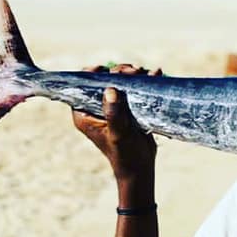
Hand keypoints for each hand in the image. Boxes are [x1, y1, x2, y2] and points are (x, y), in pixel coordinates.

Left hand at [73, 64, 161, 189]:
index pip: (82, 87)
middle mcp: (97, 108)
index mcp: (85, 114)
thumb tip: (111, 90)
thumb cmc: (125, 155)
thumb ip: (114, 114)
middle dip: (119, 72)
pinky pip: (134, 89)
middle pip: (104, 80)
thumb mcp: (118, 134)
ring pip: (120, 82)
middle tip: (134, 72)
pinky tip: (155, 74)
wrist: (141, 167)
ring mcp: (114, 107)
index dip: (92, 74)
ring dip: (133, 75)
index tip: (105, 69)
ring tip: (145, 73)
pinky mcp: (129, 108)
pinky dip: (144, 81)